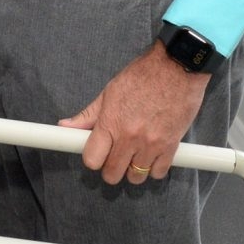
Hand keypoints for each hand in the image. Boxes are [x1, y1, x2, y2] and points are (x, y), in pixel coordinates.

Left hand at [59, 44, 209, 185]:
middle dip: (111, 168)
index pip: (92, 159)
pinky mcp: (171, 146)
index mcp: (110, 122)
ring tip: (135, 155)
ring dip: (133, 170)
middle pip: (112, 174)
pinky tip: (152, 154)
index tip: (97, 154)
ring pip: (135, 177)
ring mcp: (151, 144)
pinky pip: (158, 173)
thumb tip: (65, 126)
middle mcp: (129, 137)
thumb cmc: (143, 75)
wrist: (177, 66)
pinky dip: (154, 168)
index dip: (92, 159)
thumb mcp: (110, 91)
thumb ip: (88, 115)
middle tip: (115, 156)